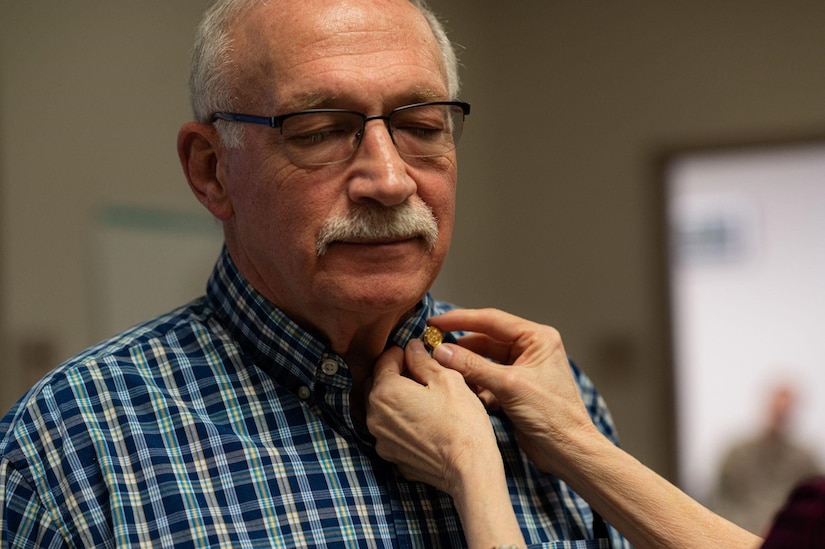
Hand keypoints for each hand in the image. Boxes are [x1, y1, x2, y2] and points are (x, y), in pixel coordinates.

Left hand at [365, 339, 499, 495]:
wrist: (469, 469)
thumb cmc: (461, 421)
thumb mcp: (447, 379)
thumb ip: (423, 361)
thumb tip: (412, 348)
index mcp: (385, 392)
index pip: (384, 360)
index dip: (401, 352)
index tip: (416, 352)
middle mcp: (374, 417)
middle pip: (376, 385)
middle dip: (394, 375)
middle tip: (419, 372)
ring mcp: (382, 441)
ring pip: (382, 410)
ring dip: (396, 400)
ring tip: (423, 397)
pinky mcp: (393, 458)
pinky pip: (391, 432)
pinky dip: (401, 423)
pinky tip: (424, 422)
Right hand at [428, 308, 599, 474]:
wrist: (569, 452)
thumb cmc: (553, 416)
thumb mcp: (509, 386)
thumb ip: (473, 367)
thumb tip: (442, 351)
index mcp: (537, 339)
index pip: (492, 320)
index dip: (460, 320)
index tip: (435, 322)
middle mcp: (531, 350)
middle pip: (485, 340)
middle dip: (460, 346)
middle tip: (432, 347)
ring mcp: (522, 370)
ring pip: (484, 362)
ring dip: (465, 367)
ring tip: (441, 369)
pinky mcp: (515, 390)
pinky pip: (487, 380)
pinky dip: (474, 385)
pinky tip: (460, 391)